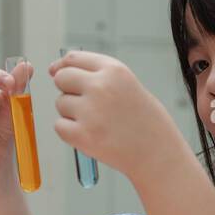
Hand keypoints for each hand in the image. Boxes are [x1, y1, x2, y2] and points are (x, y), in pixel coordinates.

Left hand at [49, 51, 184, 180]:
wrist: (159, 155)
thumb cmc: (145, 122)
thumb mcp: (128, 85)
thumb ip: (97, 75)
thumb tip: (55, 69)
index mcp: (114, 71)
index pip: (74, 58)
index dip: (62, 66)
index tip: (57, 71)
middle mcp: (101, 87)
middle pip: (62, 78)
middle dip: (68, 90)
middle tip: (87, 105)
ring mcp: (90, 112)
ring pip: (60, 104)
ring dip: (72, 113)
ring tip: (99, 124)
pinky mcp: (82, 136)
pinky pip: (60, 126)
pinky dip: (71, 132)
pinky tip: (92, 136)